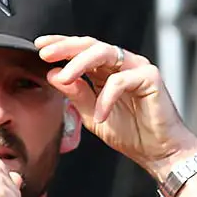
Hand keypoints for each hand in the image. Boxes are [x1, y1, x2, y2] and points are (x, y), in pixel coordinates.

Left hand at [35, 35, 196, 172]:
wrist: (158, 152)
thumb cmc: (130, 133)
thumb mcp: (92, 115)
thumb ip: (75, 95)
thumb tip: (53, 75)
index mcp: (106, 70)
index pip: (81, 50)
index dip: (60, 45)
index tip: (38, 47)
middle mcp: (122, 63)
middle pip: (90, 44)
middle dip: (65, 47)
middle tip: (45, 54)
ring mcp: (136, 67)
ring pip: (104, 53)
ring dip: (79, 64)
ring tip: (63, 78)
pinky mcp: (150, 77)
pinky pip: (120, 81)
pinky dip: (106, 98)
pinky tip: (100, 115)